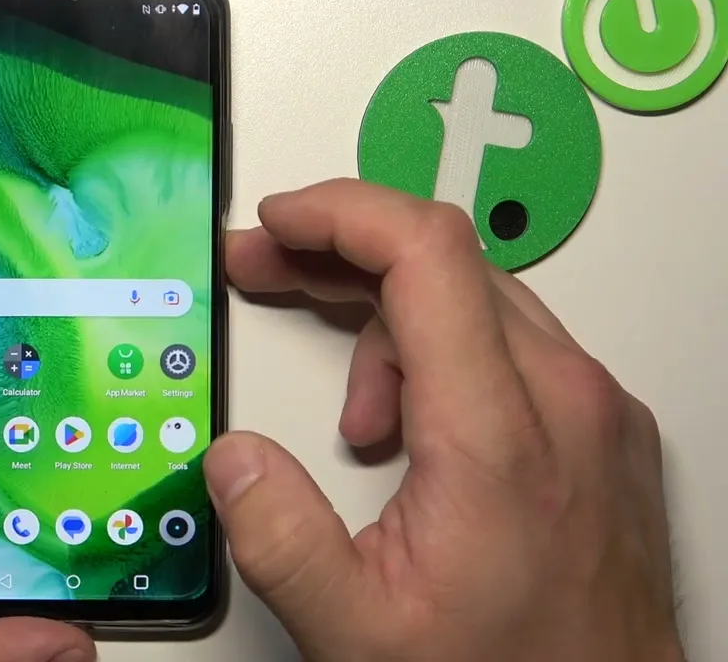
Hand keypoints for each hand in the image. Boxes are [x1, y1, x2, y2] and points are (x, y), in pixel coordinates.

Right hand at [208, 180, 680, 661]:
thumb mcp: (357, 629)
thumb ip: (279, 536)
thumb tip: (234, 457)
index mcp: (502, 435)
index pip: (427, 253)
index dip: (339, 214)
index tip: (278, 222)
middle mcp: (566, 401)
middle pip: (444, 261)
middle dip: (337, 257)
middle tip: (263, 269)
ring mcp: (594, 411)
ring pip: (475, 301)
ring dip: (386, 326)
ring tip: (349, 418)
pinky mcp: (600, 428)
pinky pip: (509, 345)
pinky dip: (439, 357)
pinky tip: (404, 425)